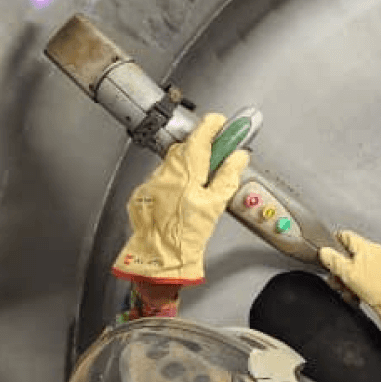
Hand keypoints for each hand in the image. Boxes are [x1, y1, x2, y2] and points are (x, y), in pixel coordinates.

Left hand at [112, 114, 249, 284]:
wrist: (160, 258)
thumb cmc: (186, 237)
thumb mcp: (215, 206)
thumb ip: (227, 176)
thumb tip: (238, 157)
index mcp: (186, 172)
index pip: (200, 137)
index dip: (212, 126)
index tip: (222, 123)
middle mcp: (165, 173)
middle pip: (185, 149)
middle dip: (201, 149)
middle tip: (217, 156)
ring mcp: (151, 182)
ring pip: (171, 164)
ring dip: (186, 168)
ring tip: (198, 186)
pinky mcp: (143, 193)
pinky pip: (160, 180)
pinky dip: (172, 183)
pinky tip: (179, 199)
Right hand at [319, 230, 380, 327]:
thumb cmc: (379, 289)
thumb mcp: (348, 273)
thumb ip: (333, 260)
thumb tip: (323, 252)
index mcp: (366, 246)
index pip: (345, 236)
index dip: (333, 243)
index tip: (327, 252)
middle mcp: (375, 253)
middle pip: (350, 255)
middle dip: (340, 270)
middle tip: (336, 280)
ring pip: (358, 269)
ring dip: (349, 281)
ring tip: (348, 291)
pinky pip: (367, 278)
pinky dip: (360, 286)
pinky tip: (357, 296)